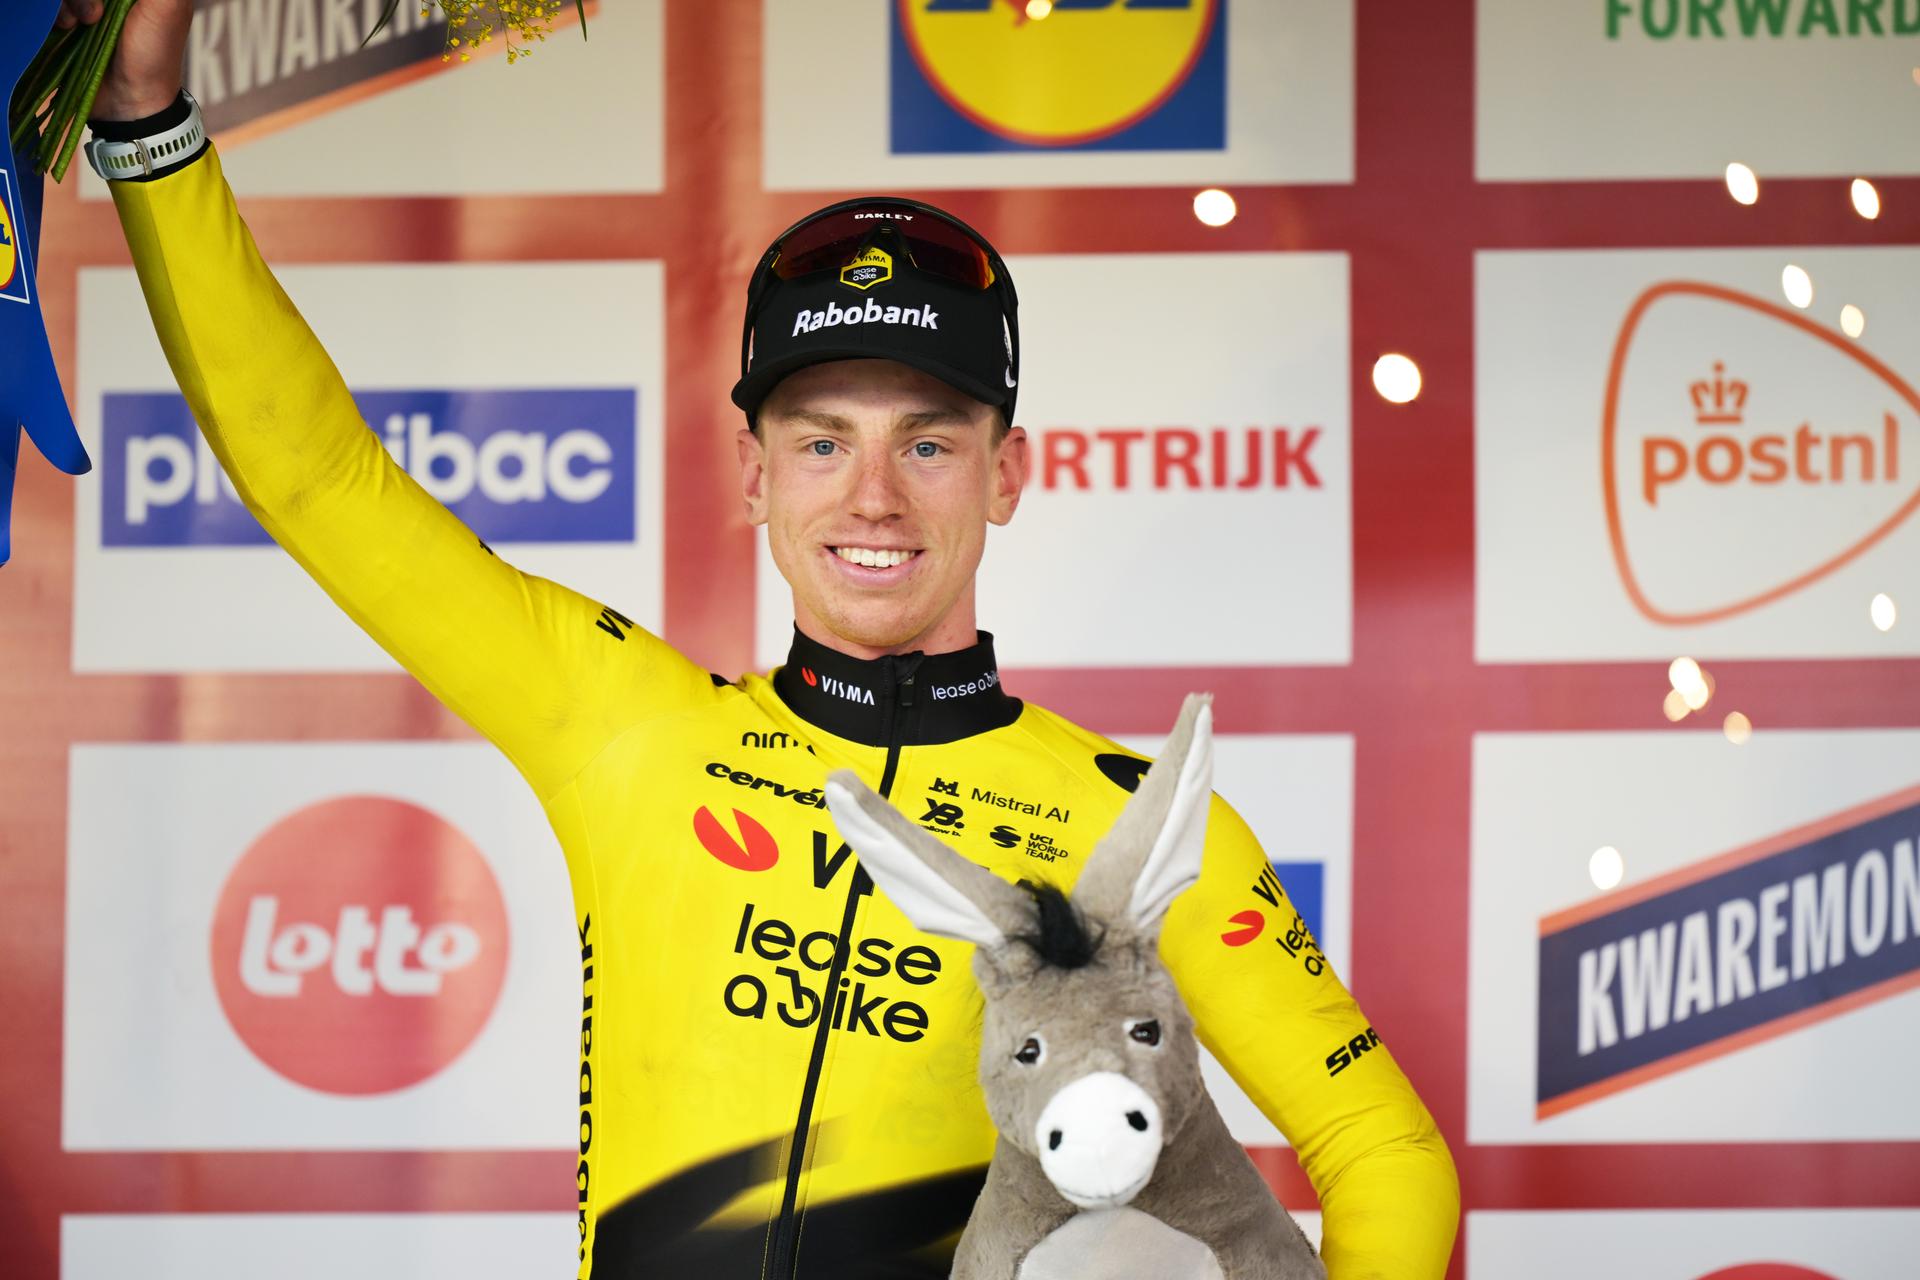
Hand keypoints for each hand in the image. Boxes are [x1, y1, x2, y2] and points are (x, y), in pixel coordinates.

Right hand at [55, 0, 194, 121]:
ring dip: (70, 1)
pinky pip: (50, 4)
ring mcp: (88, 4)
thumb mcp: (167, 7)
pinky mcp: (69, 19)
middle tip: (95, 16)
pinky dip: (55, 12)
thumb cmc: (154, 55)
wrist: (129, 101)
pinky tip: (67, 29)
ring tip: (82, 25)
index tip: (100, 6)